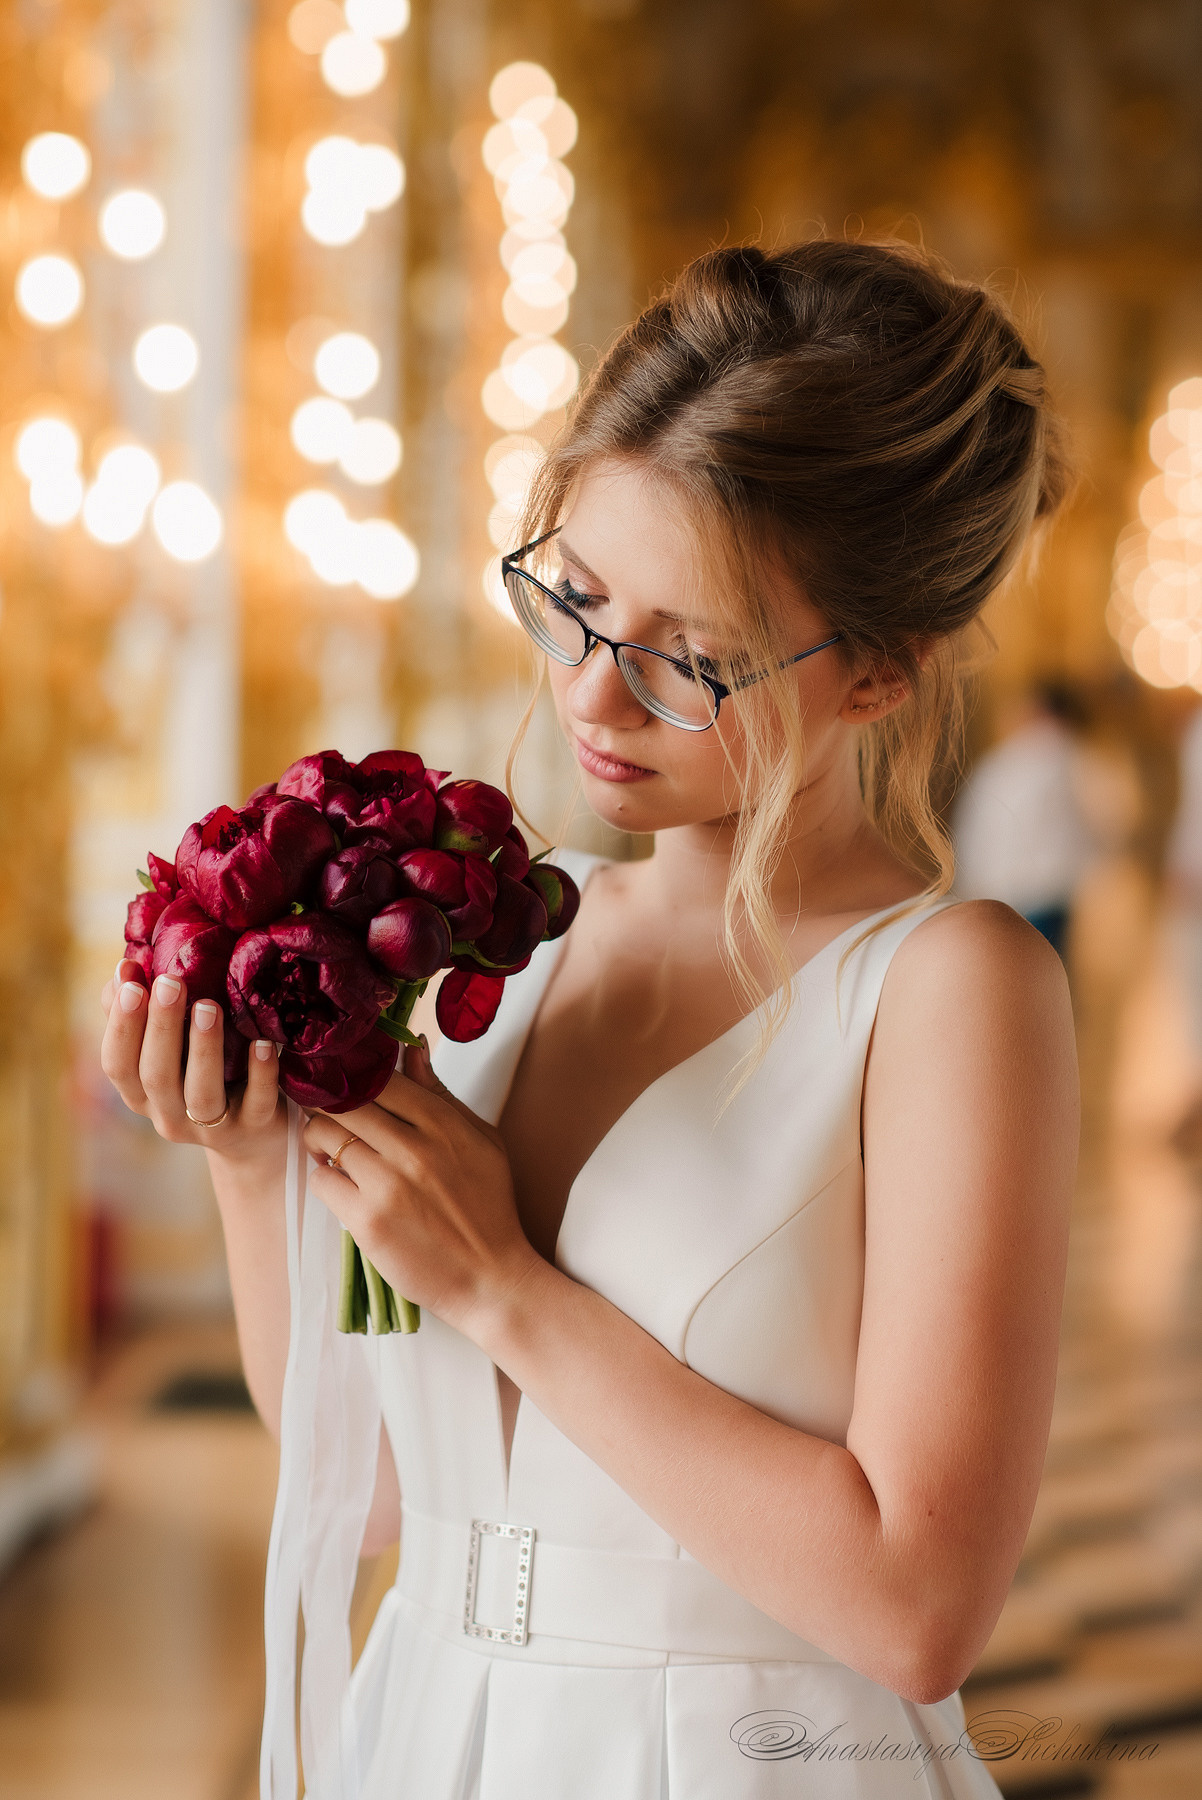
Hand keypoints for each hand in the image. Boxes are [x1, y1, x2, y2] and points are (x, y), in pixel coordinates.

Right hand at [100, 958, 283, 1162]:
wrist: (255, 1136)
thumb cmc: (204, 1075)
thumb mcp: (169, 1049)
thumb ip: (143, 1013)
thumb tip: (126, 969)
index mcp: (142, 1094)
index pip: (118, 1065)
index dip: (121, 1027)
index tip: (131, 984)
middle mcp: (169, 1115)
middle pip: (156, 1077)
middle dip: (161, 1028)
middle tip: (171, 983)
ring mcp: (213, 1127)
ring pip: (201, 1095)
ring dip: (203, 1049)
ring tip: (208, 1006)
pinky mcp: (254, 1127)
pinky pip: (256, 1103)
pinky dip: (260, 1074)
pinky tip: (262, 1043)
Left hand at [302, 1042, 540, 1337]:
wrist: (490, 1278)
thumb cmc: (488, 1207)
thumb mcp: (481, 1141)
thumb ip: (441, 1096)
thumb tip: (412, 1050)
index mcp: (444, 1124)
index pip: (381, 1078)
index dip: (353, 1074)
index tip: (342, 1079)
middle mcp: (415, 1149)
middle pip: (344, 1101)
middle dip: (326, 1103)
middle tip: (324, 1111)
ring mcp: (388, 1185)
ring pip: (325, 1136)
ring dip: (319, 1140)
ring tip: (332, 1151)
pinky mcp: (367, 1221)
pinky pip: (322, 1181)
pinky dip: (326, 1181)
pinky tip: (344, 1188)